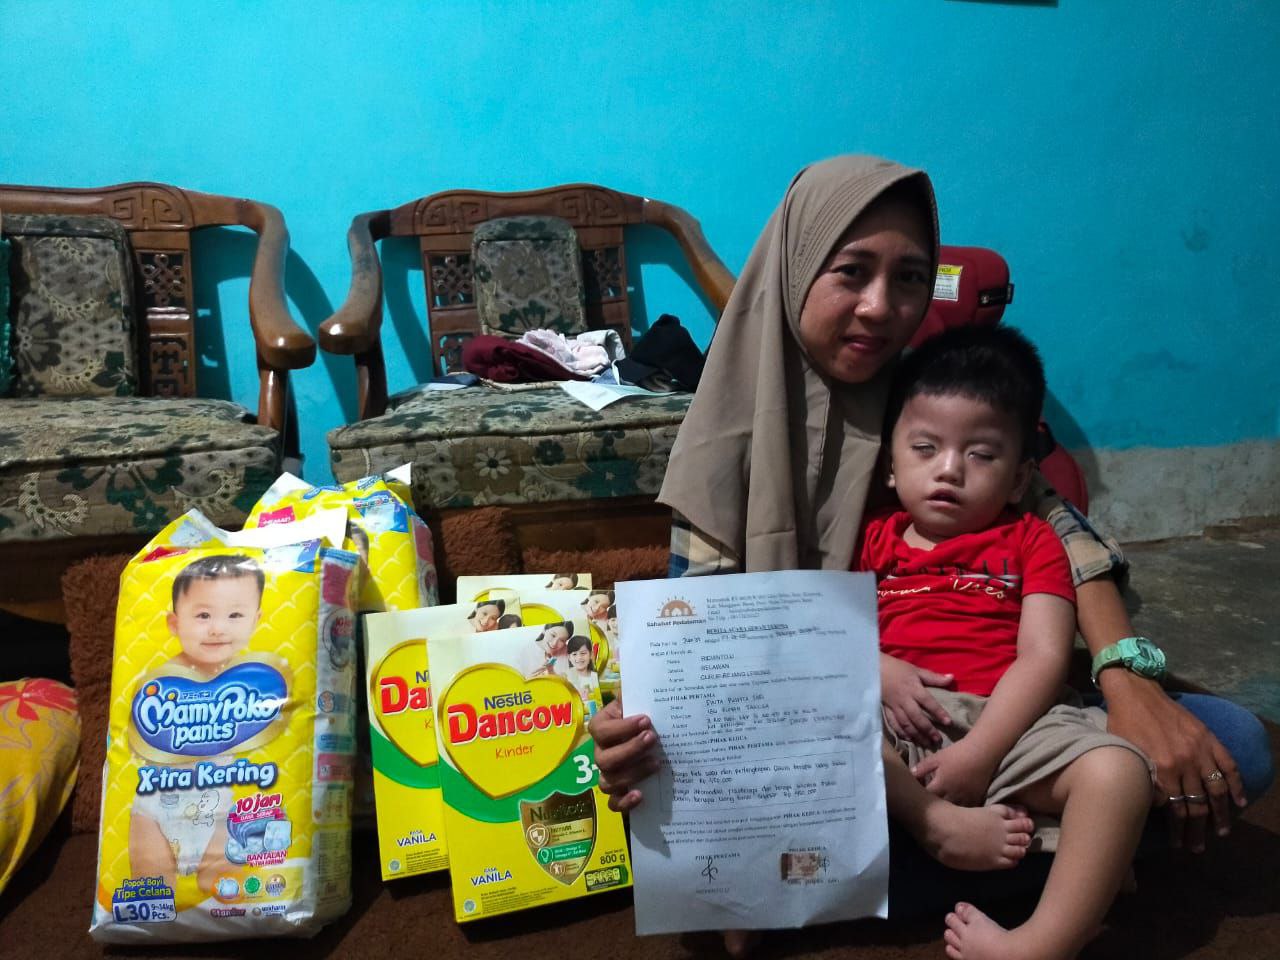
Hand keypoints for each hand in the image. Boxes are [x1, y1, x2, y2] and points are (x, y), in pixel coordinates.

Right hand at [589, 697, 660, 812]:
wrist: (651, 743)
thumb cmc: (643, 721)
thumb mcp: (640, 704)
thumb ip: (637, 693)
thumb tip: (640, 677)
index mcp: (602, 729)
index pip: (601, 730)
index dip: (622, 728)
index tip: (647, 720)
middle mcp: (601, 753)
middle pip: (604, 759)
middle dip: (629, 749)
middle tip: (653, 739)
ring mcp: (607, 776)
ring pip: (608, 781)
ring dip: (632, 773)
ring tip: (656, 763)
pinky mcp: (618, 795)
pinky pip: (613, 804)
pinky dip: (624, 802)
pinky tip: (640, 795)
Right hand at [880, 653, 954, 746]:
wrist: (873, 669)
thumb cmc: (897, 668)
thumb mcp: (916, 670)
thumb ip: (933, 677)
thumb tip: (952, 678)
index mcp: (913, 688)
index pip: (928, 702)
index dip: (938, 712)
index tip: (948, 722)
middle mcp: (904, 700)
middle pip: (917, 717)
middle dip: (927, 729)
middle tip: (937, 740)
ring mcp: (894, 707)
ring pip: (906, 723)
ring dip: (916, 735)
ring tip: (926, 743)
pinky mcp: (886, 710)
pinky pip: (893, 723)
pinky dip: (901, 732)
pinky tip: (908, 739)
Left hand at [912, 738, 997, 805]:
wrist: (982, 752)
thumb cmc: (957, 753)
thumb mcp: (937, 757)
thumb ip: (922, 767)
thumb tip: (910, 775)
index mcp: (941, 784)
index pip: (927, 797)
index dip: (921, 797)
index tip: (917, 795)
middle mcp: (953, 794)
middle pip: (940, 807)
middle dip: (933, 806)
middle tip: (928, 804)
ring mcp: (965, 798)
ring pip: (954, 811)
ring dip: (947, 811)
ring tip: (941, 809)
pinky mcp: (976, 798)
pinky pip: (967, 810)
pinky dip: (961, 811)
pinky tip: (956, 809)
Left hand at [1101, 670, 1245, 851]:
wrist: (1135, 691)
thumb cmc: (1122, 722)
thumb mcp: (1125, 755)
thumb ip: (1142, 781)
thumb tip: (1157, 807)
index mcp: (1161, 769)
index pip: (1176, 810)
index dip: (1178, 830)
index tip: (1179, 844)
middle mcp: (1184, 763)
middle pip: (1197, 805)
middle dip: (1198, 830)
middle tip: (1198, 847)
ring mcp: (1199, 750)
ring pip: (1216, 790)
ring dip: (1221, 814)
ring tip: (1221, 831)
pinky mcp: (1208, 737)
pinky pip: (1228, 765)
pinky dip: (1236, 784)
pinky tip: (1240, 801)